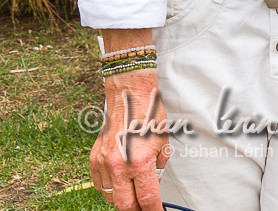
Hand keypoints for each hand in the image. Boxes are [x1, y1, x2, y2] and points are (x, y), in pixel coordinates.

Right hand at [90, 69, 169, 210]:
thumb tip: (153, 183)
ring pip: (110, 196)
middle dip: (136, 210)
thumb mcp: (164, 142)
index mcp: (140, 161)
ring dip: (122, 198)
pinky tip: (119, 180)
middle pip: (124, 205)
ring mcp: (104, 163)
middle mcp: (119, 165)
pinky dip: (109, 187)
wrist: (129, 96)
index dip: (153, 210)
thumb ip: (158, 167)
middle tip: (145, 208)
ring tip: (133, 190)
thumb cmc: (149, 115)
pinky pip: (99, 184)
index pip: (146, 198)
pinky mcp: (94, 159)